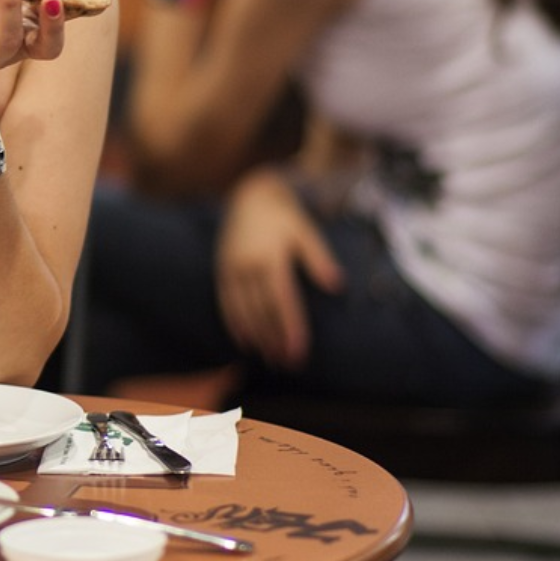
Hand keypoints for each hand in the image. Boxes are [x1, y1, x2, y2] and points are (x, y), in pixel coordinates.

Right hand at [215, 171, 342, 367]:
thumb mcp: (305, 232)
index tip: (299, 350)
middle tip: (289, 364)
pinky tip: (246, 342)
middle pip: (262, 312)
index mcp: (271, 259)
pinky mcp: (222, 271)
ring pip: (243, 312)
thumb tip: (337, 286)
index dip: (290, 328)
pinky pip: (226, 303)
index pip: (282, 302)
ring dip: (257, 338)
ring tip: (271, 359)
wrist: (249, 196)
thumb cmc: (284, 217)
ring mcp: (231, 270)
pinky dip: (235, 324)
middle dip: (276, 340)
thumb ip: (319, 259)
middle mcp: (248, 267)